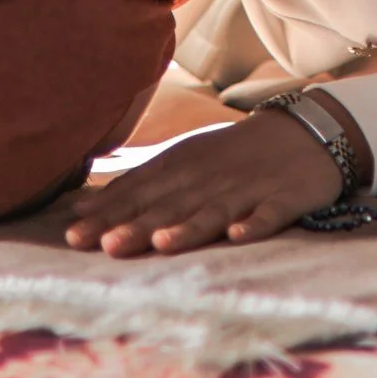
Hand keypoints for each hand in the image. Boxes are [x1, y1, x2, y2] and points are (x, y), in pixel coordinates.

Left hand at [65, 96, 366, 258]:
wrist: (302, 132)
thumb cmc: (229, 156)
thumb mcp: (180, 163)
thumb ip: (136, 187)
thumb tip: (80, 207)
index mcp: (181, 167)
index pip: (139, 191)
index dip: (107, 213)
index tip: (74, 236)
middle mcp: (208, 178)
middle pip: (169, 205)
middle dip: (137, 225)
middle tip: (106, 245)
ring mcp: (247, 188)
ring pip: (213, 210)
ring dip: (189, 227)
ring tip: (163, 244)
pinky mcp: (284, 198)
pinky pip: (269, 213)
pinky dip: (255, 223)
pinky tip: (239, 235)